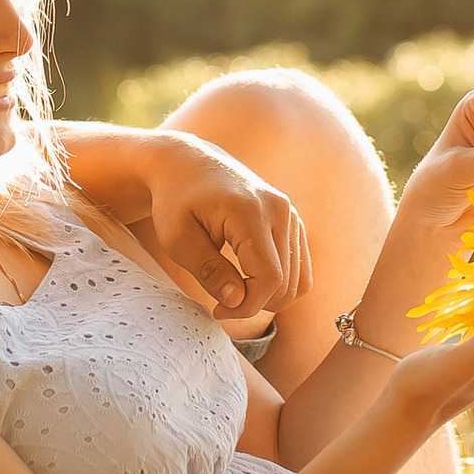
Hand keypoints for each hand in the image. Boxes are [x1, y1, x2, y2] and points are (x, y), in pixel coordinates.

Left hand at [125, 132, 311, 319]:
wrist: (187, 162)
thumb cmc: (176, 200)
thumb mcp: (178, 239)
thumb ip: (208, 271)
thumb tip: (237, 300)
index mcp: (250, 212)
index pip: (269, 277)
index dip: (248, 306)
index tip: (217, 311)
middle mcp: (279, 209)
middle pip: (286, 282)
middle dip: (255, 304)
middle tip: (221, 304)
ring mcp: (289, 212)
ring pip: (297, 278)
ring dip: (268, 296)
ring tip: (232, 291)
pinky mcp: (291, 218)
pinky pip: (298, 265)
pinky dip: (278, 282)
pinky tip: (247, 280)